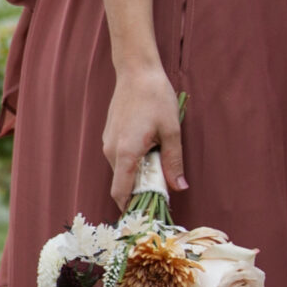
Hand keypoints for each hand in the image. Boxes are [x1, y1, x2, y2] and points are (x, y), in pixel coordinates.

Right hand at [101, 61, 184, 206]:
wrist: (136, 72)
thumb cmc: (156, 98)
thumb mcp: (171, 131)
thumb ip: (173, 162)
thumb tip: (179, 187)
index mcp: (125, 154)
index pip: (120, 192)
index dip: (130, 207)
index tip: (145, 214)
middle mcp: (111, 151)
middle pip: (121, 183)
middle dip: (139, 191)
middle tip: (161, 189)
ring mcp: (107, 143)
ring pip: (120, 171)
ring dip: (137, 174)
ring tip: (158, 165)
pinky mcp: (109, 136)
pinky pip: (119, 158)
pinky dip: (132, 162)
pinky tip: (148, 149)